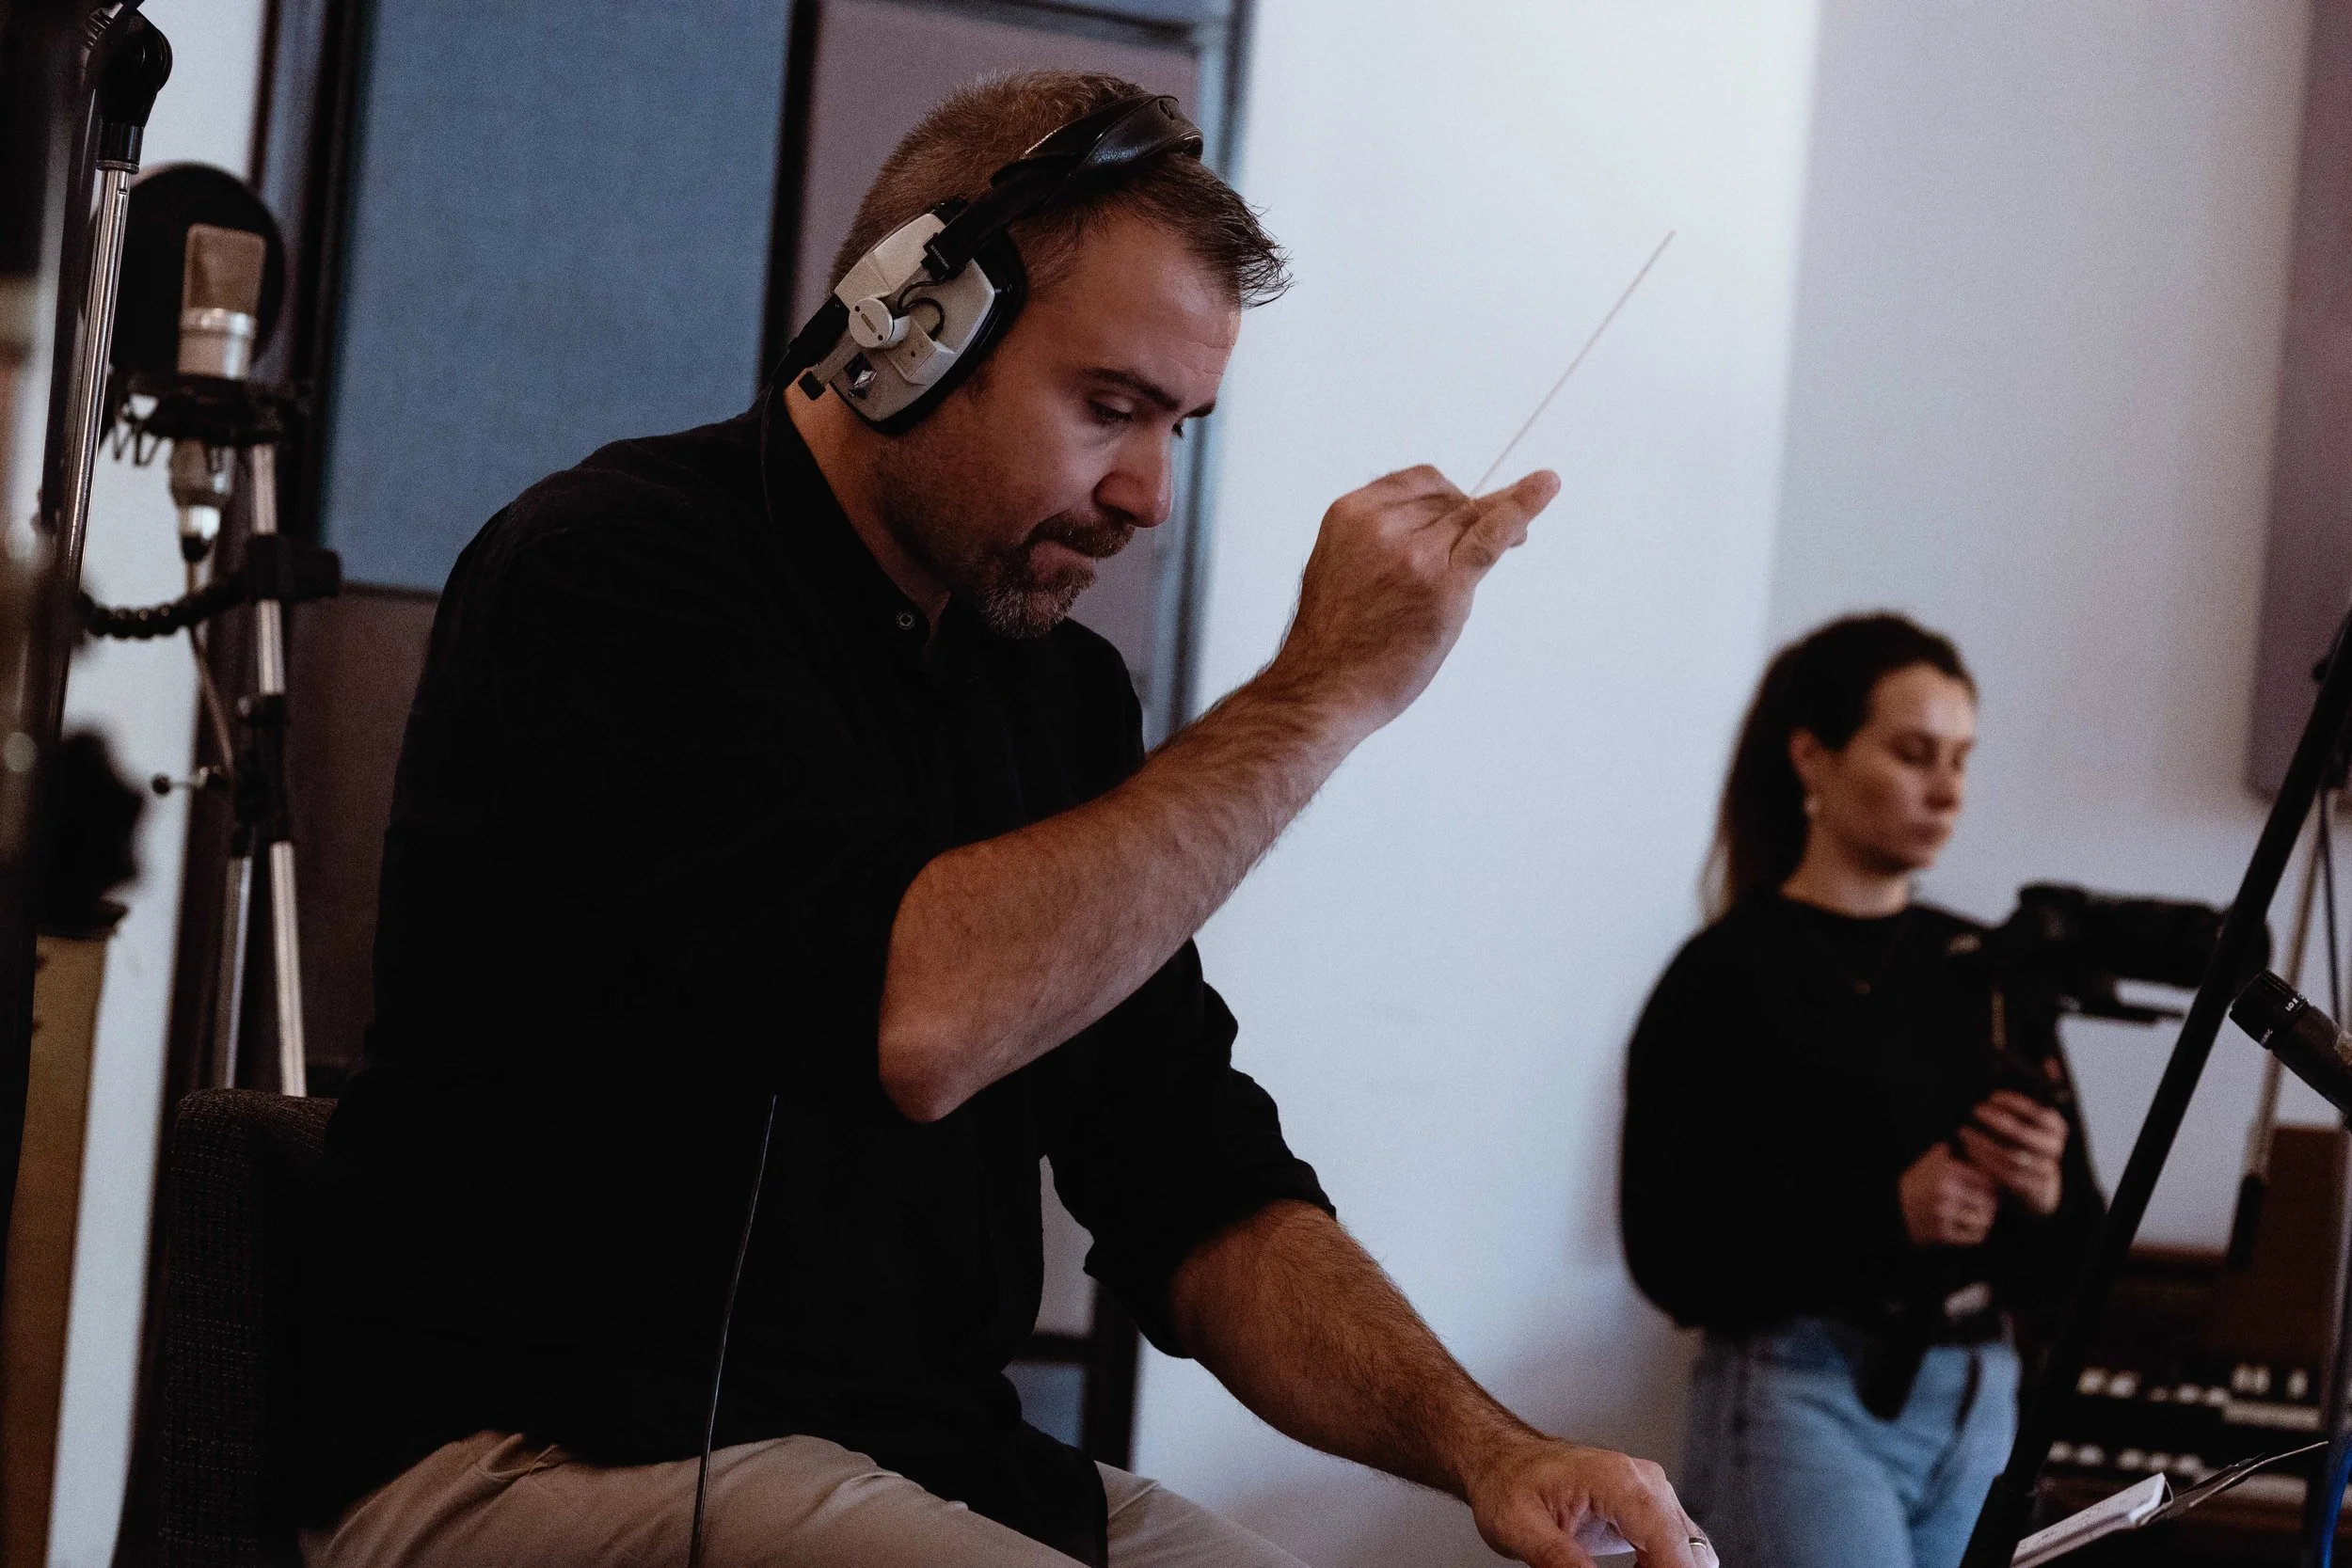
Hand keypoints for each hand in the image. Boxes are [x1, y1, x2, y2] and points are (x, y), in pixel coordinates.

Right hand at [1269, 466, 1559, 736]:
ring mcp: (1415, 555)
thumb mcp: (1340, 565)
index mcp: (1351, 514)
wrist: (1323, 686)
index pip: (1419, 482)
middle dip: (1476, 515)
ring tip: (1521, 533)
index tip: (1466, 508)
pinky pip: (1491, 535)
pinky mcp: (1444, 585)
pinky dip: (1522, 507)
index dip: (1450, 494)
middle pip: (1451, 501)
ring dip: (1503, 519)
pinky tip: (1545, 486)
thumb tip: (1434, 524)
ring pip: (1473, 519)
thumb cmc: (1333, 639)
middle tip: (1503, 533)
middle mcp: (1383, 526)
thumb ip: (1379, 538)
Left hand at [1464, 1433, 1708, 1567]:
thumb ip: (1561, 1562)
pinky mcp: (1649, 1510)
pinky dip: (1665, 1566)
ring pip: (1691, 1551)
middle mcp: (1646, 1482)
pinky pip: (1678, 1547)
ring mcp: (1652, 1494)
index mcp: (1619, 1481)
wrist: (1502, 1462)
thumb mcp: (1522, 1530)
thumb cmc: (1507, 1484)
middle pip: (1688, 1550)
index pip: (1669, 1543)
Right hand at [1899, 1141, 1998, 1246]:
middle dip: (1992, 1203)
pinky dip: (1978, 1233)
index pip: (1986, 1179)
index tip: (1992, 1187)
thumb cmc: (1915, 1183)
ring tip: (1984, 1216)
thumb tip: (1971, 1140)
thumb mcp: (1928, 1160)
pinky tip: (1975, 1228)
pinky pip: (1974, 1236)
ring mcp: (1944, 1213)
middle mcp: (1946, 1191)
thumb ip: (1948, 1151)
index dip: (1993, 1184)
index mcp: (1946, 1170)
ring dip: (1986, 1218)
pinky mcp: (1942, 1233)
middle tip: (1992, 1203)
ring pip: (1984, 1219)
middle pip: (1989, 1200)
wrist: (1892, 1208)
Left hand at [1957, 1090, 2068, 1216]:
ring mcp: (2043, 1171)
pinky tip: (1969, 1152)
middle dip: (1998, 1122)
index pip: (2040, 1113)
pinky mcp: (2030, 1188)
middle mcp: (2053, 1149)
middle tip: (1974, 1111)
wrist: (2039, 1181)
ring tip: (1964, 1131)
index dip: (2016, 1104)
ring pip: (2013, 1157)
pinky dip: (1986, 1164)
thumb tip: (2049, 1061)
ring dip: (1985, 1144)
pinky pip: (2006, 1177)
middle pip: (2025, 1135)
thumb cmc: (2030, 1138)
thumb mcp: (2036, 1113)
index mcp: (2057, 1128)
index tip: (1992, 1096)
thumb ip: (2043, 1086)